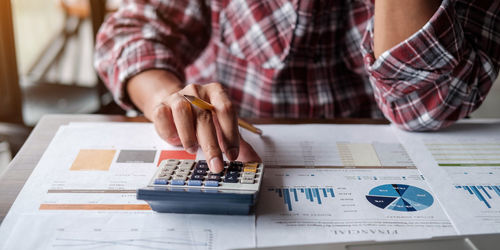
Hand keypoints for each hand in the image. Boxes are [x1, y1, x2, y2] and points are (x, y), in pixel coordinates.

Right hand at [127, 70, 260, 172]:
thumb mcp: (222, 127)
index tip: (232, 155)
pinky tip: (177, 140)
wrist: (175, 107)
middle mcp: (197, 91)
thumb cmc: (202, 119)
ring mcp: (178, 96)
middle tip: (216, 165)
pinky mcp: (161, 105)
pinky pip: (163, 116)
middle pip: (205, 116)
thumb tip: (254, 162)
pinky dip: (170, 132)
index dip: (230, 134)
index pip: (226, 109)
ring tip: (193, 149)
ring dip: (189, 136)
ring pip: (182, 112)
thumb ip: (238, 143)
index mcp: (217, 92)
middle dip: (212, 145)